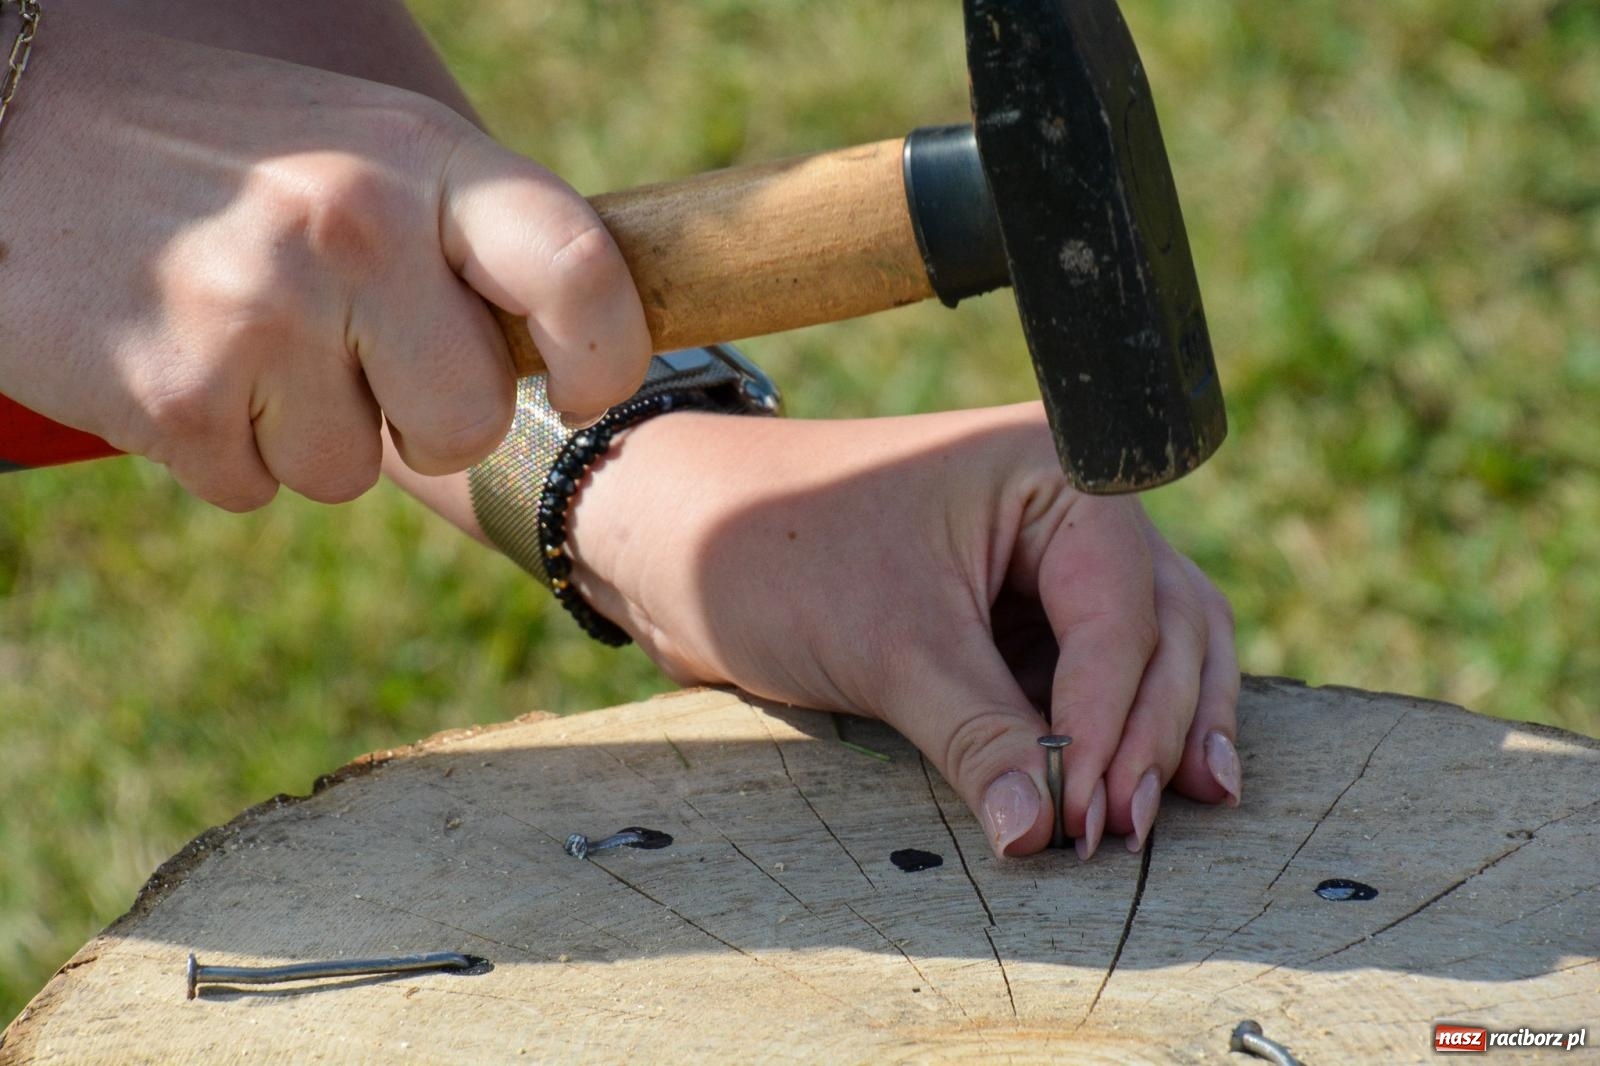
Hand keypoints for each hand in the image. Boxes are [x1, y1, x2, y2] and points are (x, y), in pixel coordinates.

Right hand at [0, 9, 649, 508]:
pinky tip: (182, 358)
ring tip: (242, 331)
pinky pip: (257, 490)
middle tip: (351, 352)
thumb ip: (466, 235)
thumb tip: (570, 350)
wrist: (10, 128)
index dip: (605, 354)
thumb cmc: (221, 154)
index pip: (578, 270)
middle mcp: (352, 228)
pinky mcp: (174, 394)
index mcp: (420, 156)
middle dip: (419, 416)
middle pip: (467, 422)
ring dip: (305, 429)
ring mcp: (260, 312)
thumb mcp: (363, 145)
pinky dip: (224, 449)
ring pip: (353, 473)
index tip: (582, 388)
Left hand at [565, 403, 1241, 857]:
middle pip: (1164, 625)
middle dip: (1151, 730)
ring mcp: (1045, 558)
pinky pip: (1085, 673)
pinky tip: (1114, 791)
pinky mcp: (1012, 610)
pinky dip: (1101, 731)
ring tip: (1148, 821)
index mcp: (1053, 471)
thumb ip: (978, 737)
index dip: (1115, 719)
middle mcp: (1068, 504)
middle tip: (1128, 832)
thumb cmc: (776, 548)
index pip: (1124, 609)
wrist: (675, 534)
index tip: (1091, 814)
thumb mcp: (889, 645)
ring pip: (1145, 649)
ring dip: (1149, 734)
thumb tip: (1042, 834)